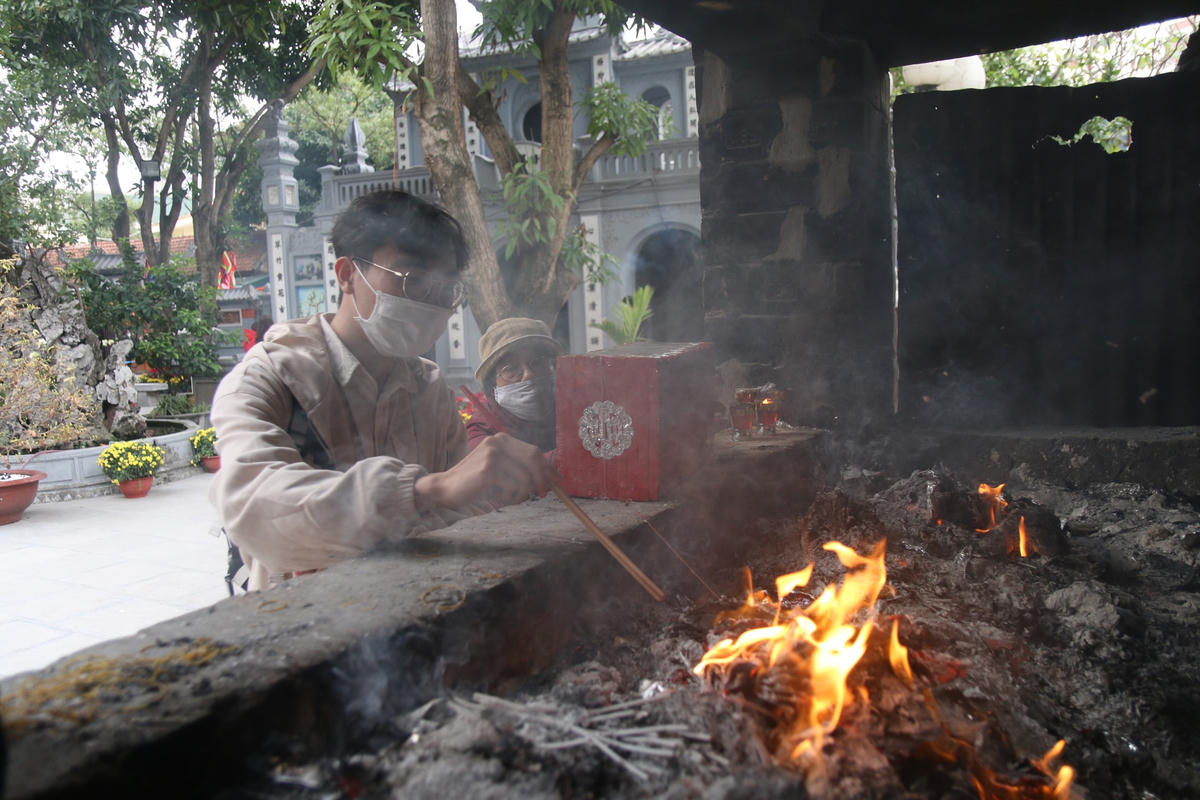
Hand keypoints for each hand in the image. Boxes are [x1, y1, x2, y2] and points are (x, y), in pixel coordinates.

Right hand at [415, 433, 558, 510]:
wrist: (445, 488)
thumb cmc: (475, 482)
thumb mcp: (500, 470)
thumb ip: (521, 468)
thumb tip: (552, 478)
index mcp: (502, 439)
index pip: (534, 451)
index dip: (548, 467)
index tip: (557, 480)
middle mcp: (498, 442)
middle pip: (534, 460)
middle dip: (541, 479)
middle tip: (541, 494)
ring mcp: (493, 454)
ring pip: (524, 477)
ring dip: (522, 493)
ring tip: (510, 498)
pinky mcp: (488, 470)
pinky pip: (512, 487)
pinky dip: (509, 497)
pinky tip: (497, 498)